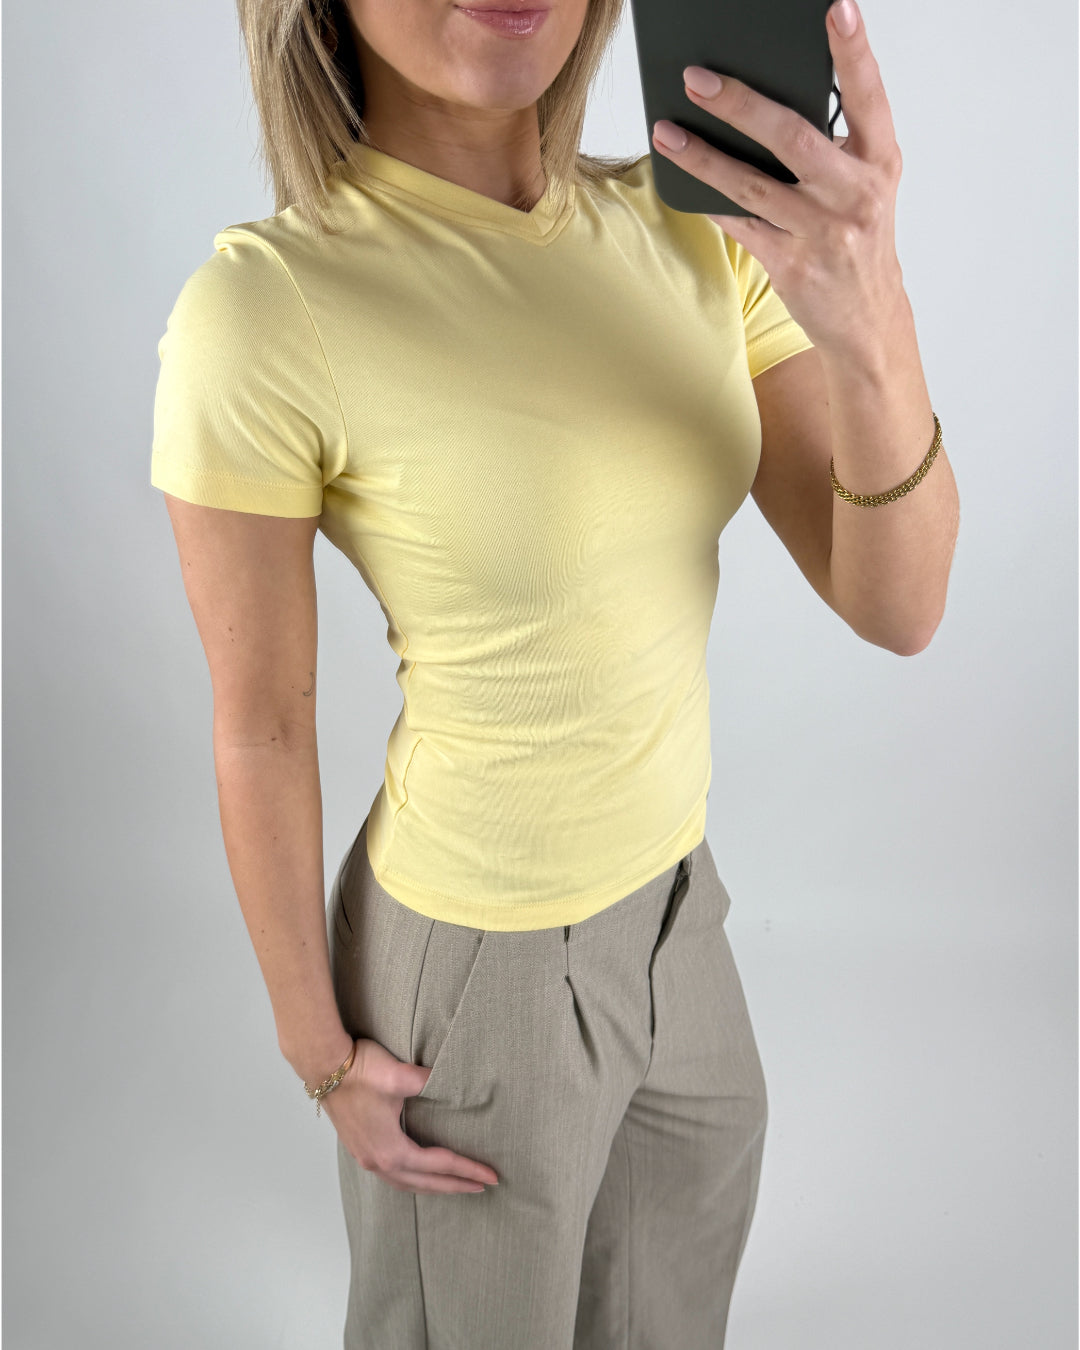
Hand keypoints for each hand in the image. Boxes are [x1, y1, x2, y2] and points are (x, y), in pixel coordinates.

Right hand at [320, 1037, 499, 1194]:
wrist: (323, 1066)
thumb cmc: (360, 1069)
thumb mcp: (399, 1076)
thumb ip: (429, 1082)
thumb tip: (452, 1082)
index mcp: (390, 1149)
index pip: (439, 1165)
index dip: (467, 1169)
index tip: (491, 1175)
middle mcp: (378, 1161)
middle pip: (424, 1183)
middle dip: (455, 1185)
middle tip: (483, 1186)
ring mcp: (365, 1157)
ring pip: (406, 1183)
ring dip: (432, 1186)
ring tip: (455, 1185)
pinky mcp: (359, 1148)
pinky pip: (392, 1175)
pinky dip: (412, 1179)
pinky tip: (418, 1172)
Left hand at [650, 0, 906, 358]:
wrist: (868, 319)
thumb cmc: (857, 238)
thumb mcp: (863, 186)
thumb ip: (830, 148)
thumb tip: (759, 104)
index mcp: (879, 160)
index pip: (869, 95)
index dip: (854, 51)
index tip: (837, 9)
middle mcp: (854, 195)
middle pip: (792, 139)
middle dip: (740, 104)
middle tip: (697, 78)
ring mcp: (823, 233)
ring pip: (753, 186)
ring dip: (703, 157)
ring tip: (667, 132)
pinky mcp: (792, 267)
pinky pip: (740, 226)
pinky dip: (710, 203)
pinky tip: (682, 182)